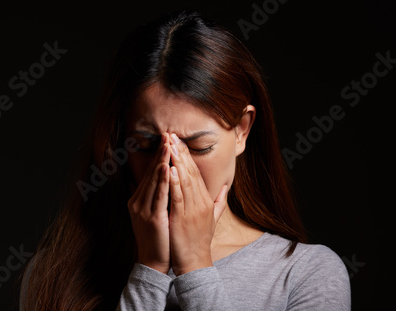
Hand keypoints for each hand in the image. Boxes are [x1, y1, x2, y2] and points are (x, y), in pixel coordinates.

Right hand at [127, 133, 170, 273]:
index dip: (159, 156)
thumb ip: (157, 196)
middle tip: (168, 134)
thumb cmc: (158, 238)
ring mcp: (142, 209)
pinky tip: (166, 167)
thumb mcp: (154, 213)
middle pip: (151, 172)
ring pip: (153, 180)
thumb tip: (161, 182)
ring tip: (168, 145)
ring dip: (161, 161)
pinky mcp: (151, 217)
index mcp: (139, 199)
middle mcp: (138, 201)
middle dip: (161, 153)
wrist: (153, 262)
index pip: (150, 173)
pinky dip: (162, 180)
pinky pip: (158, 195)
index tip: (168, 140)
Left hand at [168, 133, 227, 275]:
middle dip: (181, 152)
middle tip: (172, 134)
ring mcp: (192, 210)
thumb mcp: (213, 218)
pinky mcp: (182, 218)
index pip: (196, 173)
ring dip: (177, 162)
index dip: (187, 156)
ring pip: (185, 181)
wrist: (195, 262)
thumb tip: (225, 188)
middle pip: (191, 172)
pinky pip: (178, 197)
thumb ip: (218, 201)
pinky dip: (174, 183)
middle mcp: (201, 202)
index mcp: (206, 200)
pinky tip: (170, 170)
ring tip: (171, 145)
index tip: (179, 141)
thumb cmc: (200, 240)